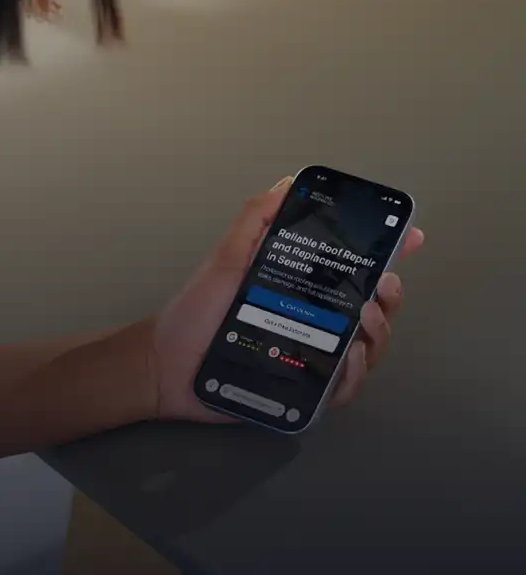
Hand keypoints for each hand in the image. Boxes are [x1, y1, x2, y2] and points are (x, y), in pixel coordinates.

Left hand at [150, 176, 424, 422]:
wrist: (166, 365)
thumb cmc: (195, 312)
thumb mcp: (226, 259)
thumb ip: (255, 222)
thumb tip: (288, 184)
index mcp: (301, 289)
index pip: (352, 271)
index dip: (386, 253)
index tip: (407, 237)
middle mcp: (313, 322)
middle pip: (372, 311)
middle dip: (389, 297)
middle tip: (381, 287)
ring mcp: (310, 357)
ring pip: (366, 349)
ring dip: (378, 333)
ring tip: (361, 319)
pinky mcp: (302, 391)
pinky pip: (341, 388)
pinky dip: (353, 375)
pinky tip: (348, 358)